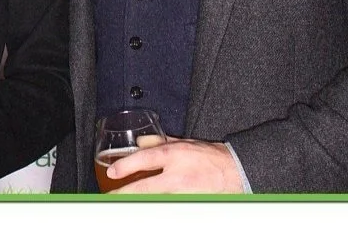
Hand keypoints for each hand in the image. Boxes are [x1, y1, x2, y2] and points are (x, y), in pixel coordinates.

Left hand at [107, 137, 243, 193]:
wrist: (235, 172)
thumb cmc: (210, 156)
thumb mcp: (183, 142)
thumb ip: (159, 142)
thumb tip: (139, 144)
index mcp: (175, 155)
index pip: (145, 159)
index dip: (126, 166)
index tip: (112, 173)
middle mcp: (178, 175)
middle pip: (145, 188)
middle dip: (126, 194)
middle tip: (112, 196)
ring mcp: (183, 192)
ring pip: (154, 200)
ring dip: (141, 201)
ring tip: (126, 201)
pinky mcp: (188, 203)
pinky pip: (167, 205)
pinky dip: (156, 205)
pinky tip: (147, 205)